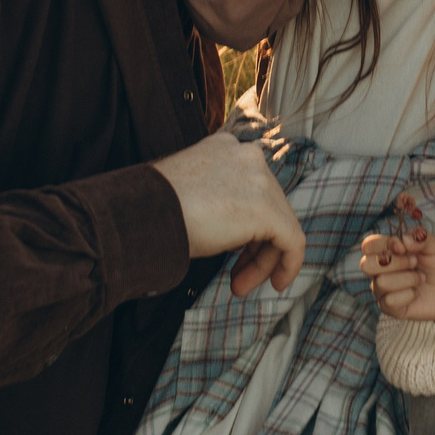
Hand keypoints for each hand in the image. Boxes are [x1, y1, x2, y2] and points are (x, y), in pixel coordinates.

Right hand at [152, 132, 307, 296]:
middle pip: (268, 207)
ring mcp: (260, 180)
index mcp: (226, 148)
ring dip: (262, 261)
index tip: (231, 253)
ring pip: (279, 225)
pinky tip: (277, 284)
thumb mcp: (188, 192)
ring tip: (240, 286)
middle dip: (254, 248)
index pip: (250, 188)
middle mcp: (248, 157)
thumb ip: (217, 198)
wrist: (141, 213)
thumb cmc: (153, 208)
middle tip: (236, 278)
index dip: (244, 225)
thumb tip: (229, 226)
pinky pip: (292, 240)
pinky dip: (288, 264)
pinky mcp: (267, 209)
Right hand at [359, 194, 434, 321]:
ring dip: (407, 279)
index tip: (403, 247)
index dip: (383, 245)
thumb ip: (421, 237)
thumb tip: (403, 240)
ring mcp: (383, 290)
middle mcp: (380, 270)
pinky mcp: (390, 308)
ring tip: (421, 278)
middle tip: (414, 263)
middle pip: (366, 265)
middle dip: (395, 263)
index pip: (369, 245)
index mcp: (387, 251)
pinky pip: (390, 301)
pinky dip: (408, 295)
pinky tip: (416, 293)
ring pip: (381, 283)